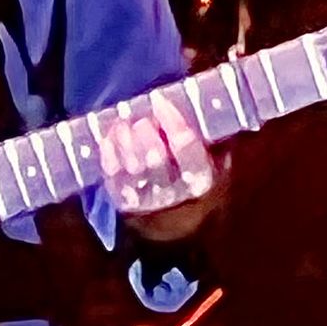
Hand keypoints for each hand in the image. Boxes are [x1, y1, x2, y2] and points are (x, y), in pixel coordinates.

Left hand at [97, 91, 217, 236]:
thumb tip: (209, 103)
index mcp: (202, 179)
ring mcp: (146, 199)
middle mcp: (174, 192)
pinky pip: (113, 176)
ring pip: (133, 166)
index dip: (172, 121)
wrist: (176, 225)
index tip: (160, 100)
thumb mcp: (217, 164)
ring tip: (124, 122)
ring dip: (125, 139)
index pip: (186, 147)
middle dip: (145, 131)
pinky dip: (109, 152)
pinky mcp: (124, 201)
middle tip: (142, 117)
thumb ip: (214, 139)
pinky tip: (110, 136)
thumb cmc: (196, 182)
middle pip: (156, 158)